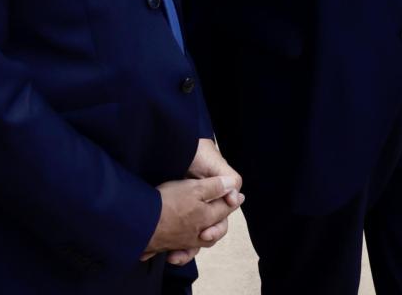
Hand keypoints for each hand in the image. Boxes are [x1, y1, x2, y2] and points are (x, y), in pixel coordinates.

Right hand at [143, 173, 241, 262]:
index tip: (238, 197)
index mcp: (206, 217)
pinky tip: (176, 249)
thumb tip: (234, 187)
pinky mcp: (164, 245)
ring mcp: (180, 242)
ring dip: (203, 238)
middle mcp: (196, 233)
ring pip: (197, 243)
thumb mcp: (195, 189)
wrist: (139, 222)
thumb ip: (216, 188)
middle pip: (213, 231)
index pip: (224, 210)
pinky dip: (181, 252)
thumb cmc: (168, 203)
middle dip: (219, 224)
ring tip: (205, 233)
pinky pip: (178, 251)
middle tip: (222, 216)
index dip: (231, 201)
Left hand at [163, 139, 243, 265]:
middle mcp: (201, 205)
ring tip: (175, 256)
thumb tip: (236, 198)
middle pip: (207, 231)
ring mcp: (186, 210)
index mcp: (213, 196)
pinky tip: (166, 251)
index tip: (205, 233)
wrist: (168, 144)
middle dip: (200, 241)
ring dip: (186, 249)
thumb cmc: (193, 151)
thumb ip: (225, 178)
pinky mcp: (170, 213)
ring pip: (191, 237)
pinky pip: (175, 235)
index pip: (220, 218)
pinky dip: (172, 245)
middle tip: (189, 243)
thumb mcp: (212, 163)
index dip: (215, 228)